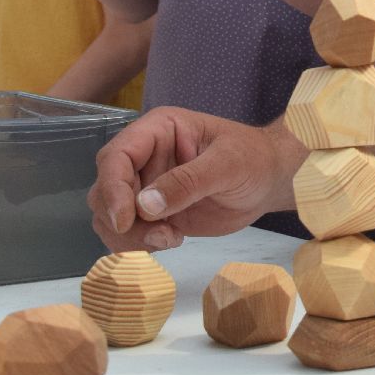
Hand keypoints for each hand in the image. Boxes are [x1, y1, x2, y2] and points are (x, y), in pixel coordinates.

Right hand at [88, 107, 282, 251]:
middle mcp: (145, 157)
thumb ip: (188, 181)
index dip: (112, 187)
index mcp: (158, 130)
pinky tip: (172, 240)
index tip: (125, 219)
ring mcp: (146, 186)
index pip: (116, 156)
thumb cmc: (253, 158)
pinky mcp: (154, 213)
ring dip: (130, 236)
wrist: (269, 181)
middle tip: (161, 234)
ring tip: (170, 238)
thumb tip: (145, 204)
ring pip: (110, 215)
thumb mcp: (227, 164)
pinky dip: (138, 245)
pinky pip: (127, 233)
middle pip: (105, 189)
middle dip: (122, 219)